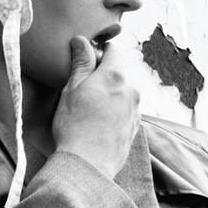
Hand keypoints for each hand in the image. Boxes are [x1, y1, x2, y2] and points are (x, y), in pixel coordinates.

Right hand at [51, 35, 139, 179]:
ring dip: (110, 96)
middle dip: (104, 77)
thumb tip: (81, 40)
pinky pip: (125, 113)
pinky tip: (98, 126)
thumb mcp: (71, 90)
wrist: (87, 167)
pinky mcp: (134, 130)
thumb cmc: (74, 127)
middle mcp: (131, 91)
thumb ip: (80, 63)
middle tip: (83, 90)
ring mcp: (136, 112)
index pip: (113, 50)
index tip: (86, 62)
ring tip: (89, 112)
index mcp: (115, 76)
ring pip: (123, 94)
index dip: (99, 52)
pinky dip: (114, 114)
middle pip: (119, 73)